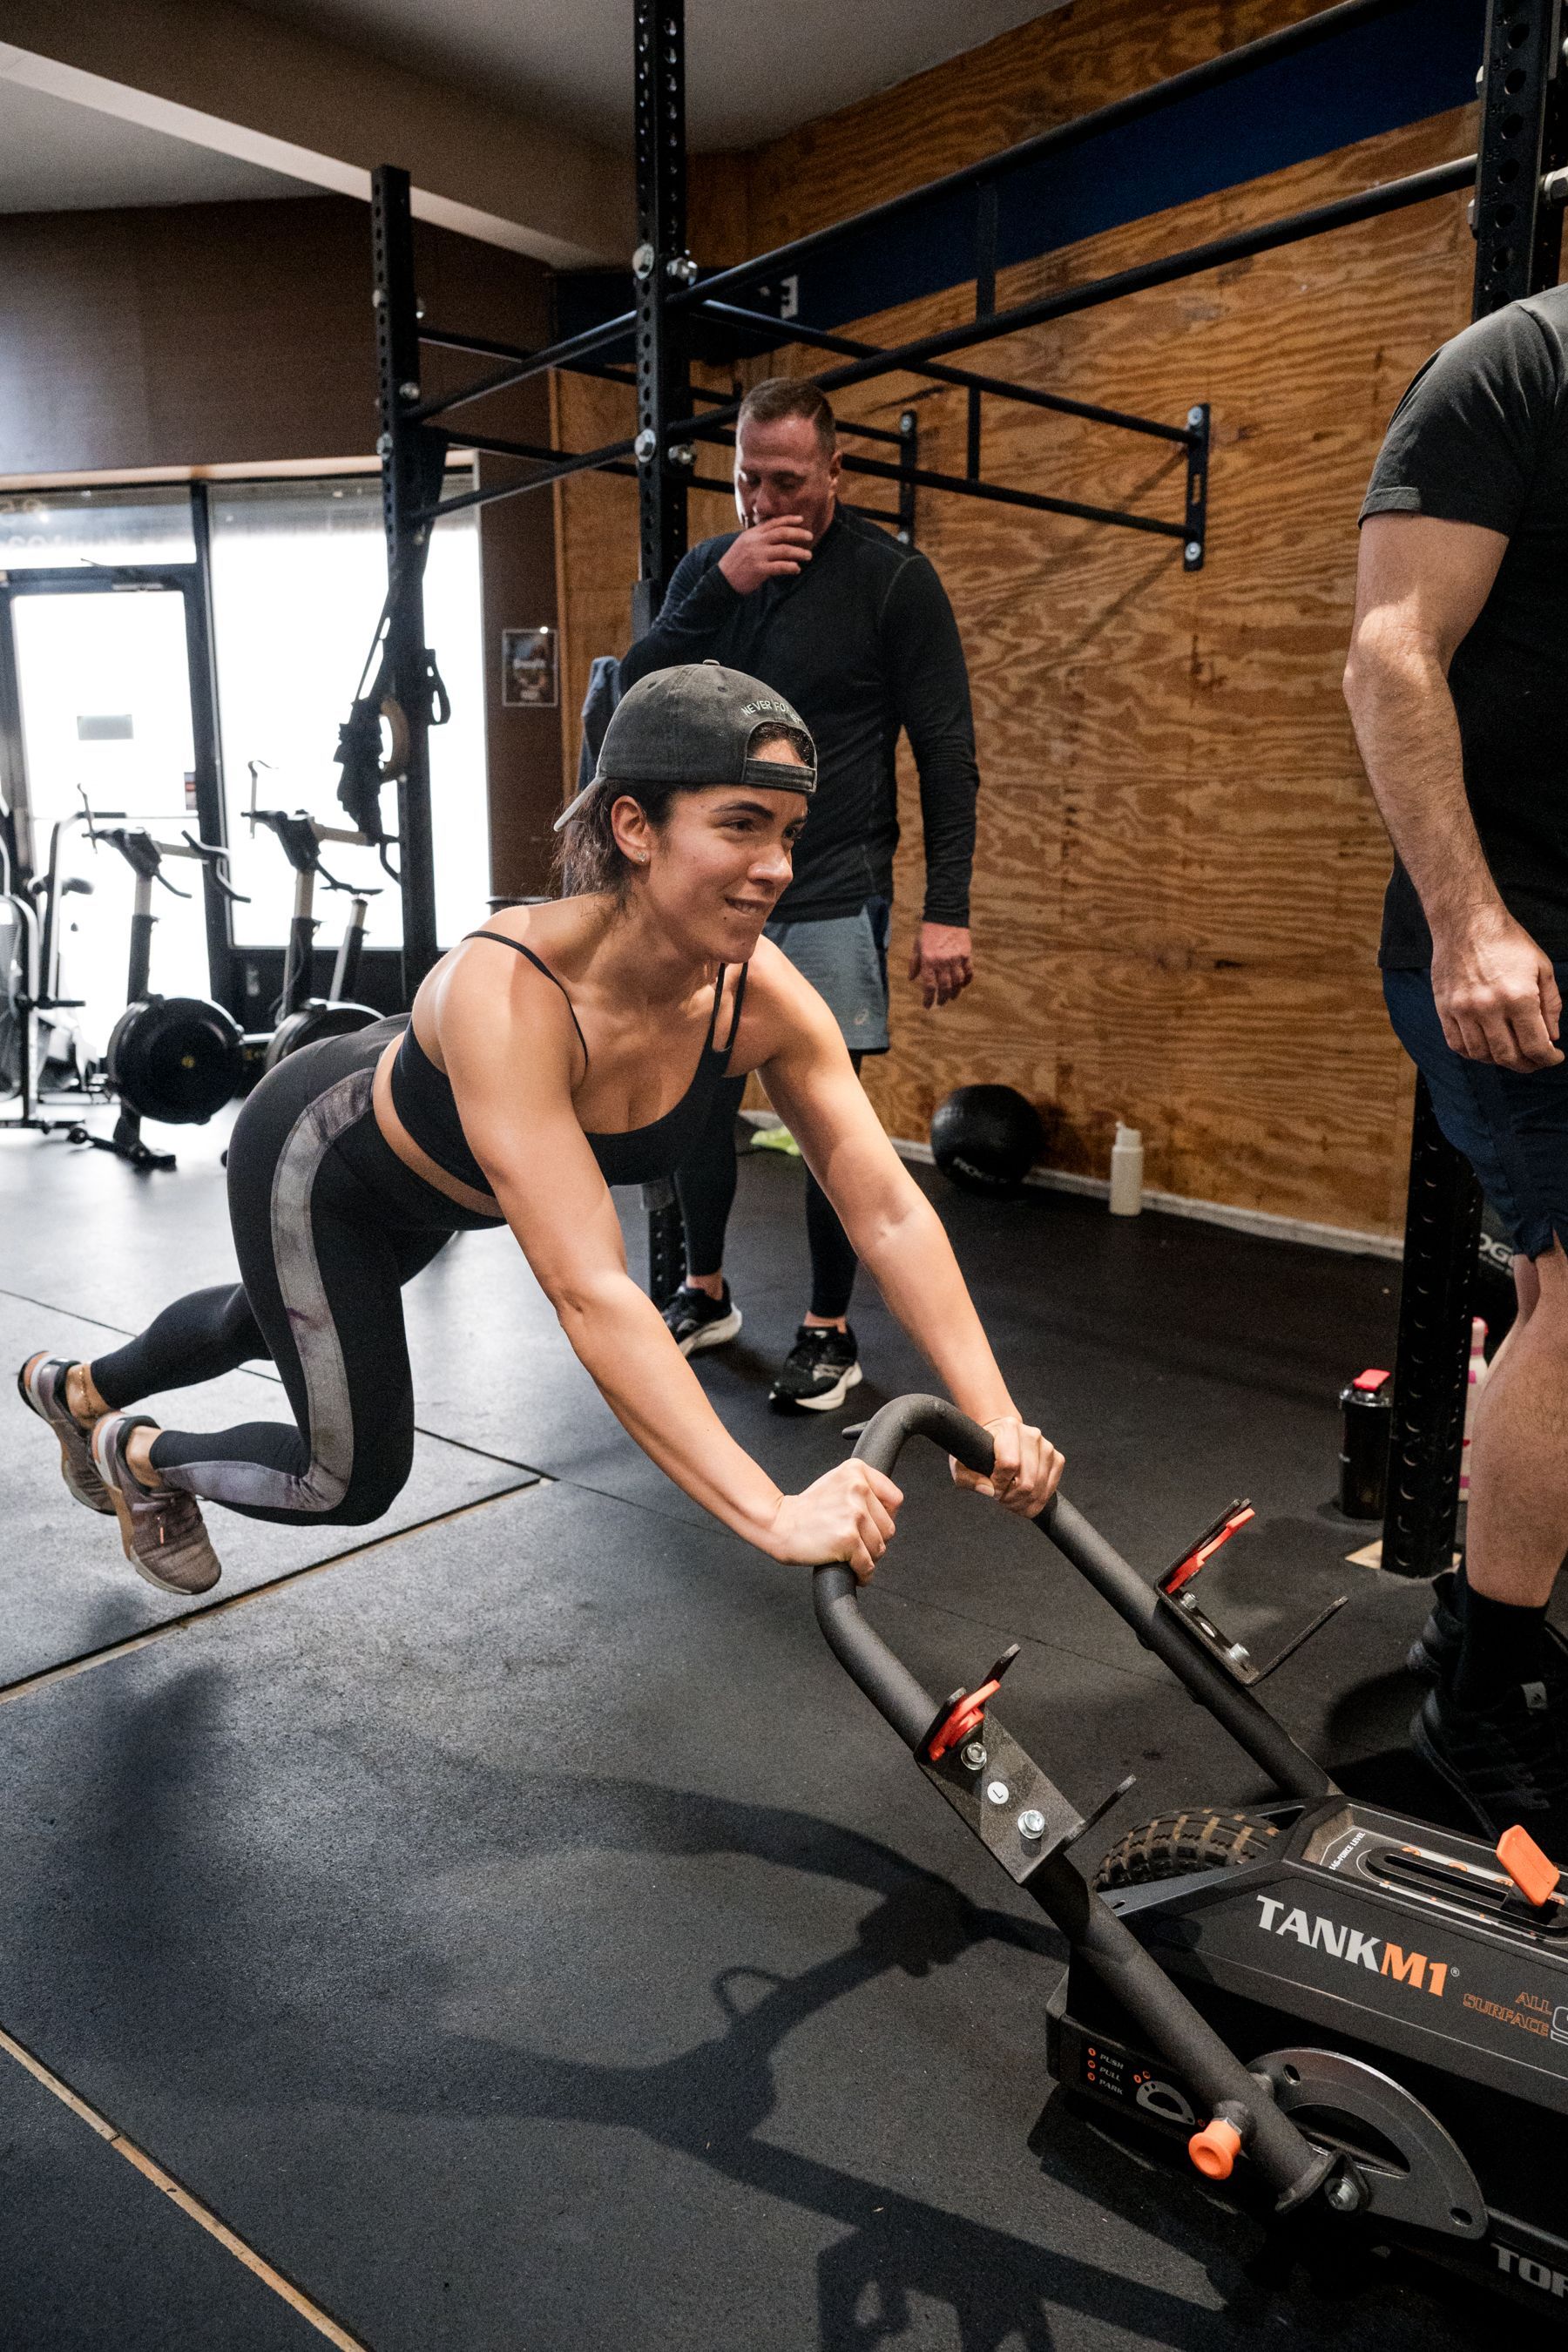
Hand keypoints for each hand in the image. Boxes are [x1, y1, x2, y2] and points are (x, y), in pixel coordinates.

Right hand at [719, 516, 815, 595]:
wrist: (722, 579)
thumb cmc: (736, 562)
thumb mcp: (744, 543)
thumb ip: (759, 537)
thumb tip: (776, 531)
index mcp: (752, 534)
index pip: (774, 523)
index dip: (789, 520)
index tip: (801, 520)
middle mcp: (756, 542)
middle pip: (781, 533)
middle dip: (798, 534)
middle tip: (810, 536)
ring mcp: (757, 555)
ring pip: (784, 550)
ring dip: (799, 552)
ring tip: (808, 555)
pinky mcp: (759, 569)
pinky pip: (779, 567)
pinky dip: (790, 567)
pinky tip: (797, 568)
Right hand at [764, 1458, 902, 1579]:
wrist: (779, 1523)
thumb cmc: (806, 1509)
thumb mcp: (836, 1482)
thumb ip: (863, 1488)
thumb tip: (889, 1512)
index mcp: (857, 1470)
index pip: (894, 1499)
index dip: (886, 1517)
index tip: (875, 1525)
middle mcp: (858, 1488)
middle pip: (889, 1527)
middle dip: (875, 1540)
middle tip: (857, 1543)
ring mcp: (854, 1513)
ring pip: (879, 1547)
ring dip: (868, 1558)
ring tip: (852, 1556)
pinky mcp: (848, 1538)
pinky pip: (867, 1564)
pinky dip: (862, 1574)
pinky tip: (855, 1572)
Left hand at [908, 922, 973, 1008]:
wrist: (946, 915)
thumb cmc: (928, 931)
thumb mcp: (917, 946)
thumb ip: (914, 963)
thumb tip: (911, 979)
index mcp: (928, 961)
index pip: (928, 985)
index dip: (928, 998)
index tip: (927, 1006)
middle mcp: (942, 962)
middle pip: (944, 986)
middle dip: (942, 998)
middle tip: (941, 1003)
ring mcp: (956, 959)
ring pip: (957, 981)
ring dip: (955, 992)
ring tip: (952, 997)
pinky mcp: (966, 954)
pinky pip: (968, 971)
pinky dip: (967, 980)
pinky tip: (964, 985)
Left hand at [950, 1415, 1062, 1519]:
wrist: (998, 1437)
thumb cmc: (979, 1451)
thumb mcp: (962, 1464)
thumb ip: (969, 1479)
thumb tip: (990, 1491)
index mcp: (1008, 1428)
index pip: (1009, 1464)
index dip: (999, 1484)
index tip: (992, 1490)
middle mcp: (1031, 1434)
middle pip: (1027, 1480)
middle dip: (1012, 1498)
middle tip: (1001, 1500)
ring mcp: (1046, 1446)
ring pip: (1040, 1487)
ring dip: (1024, 1502)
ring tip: (1011, 1501)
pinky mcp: (1056, 1458)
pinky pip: (1052, 1487)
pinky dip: (1038, 1500)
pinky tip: (1025, 1500)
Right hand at [1430, 909, 1562, 1070]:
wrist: (1466, 922)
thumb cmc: (1508, 941)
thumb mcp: (1542, 968)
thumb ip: (1550, 1005)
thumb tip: (1551, 1038)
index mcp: (1519, 997)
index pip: (1536, 1046)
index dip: (1549, 1059)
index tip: (1554, 1057)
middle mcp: (1489, 1007)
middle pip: (1509, 1057)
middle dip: (1527, 1065)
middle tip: (1535, 1061)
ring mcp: (1463, 1010)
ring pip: (1482, 1055)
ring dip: (1500, 1061)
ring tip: (1511, 1053)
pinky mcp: (1445, 1008)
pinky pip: (1457, 1044)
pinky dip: (1473, 1053)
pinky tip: (1486, 1047)